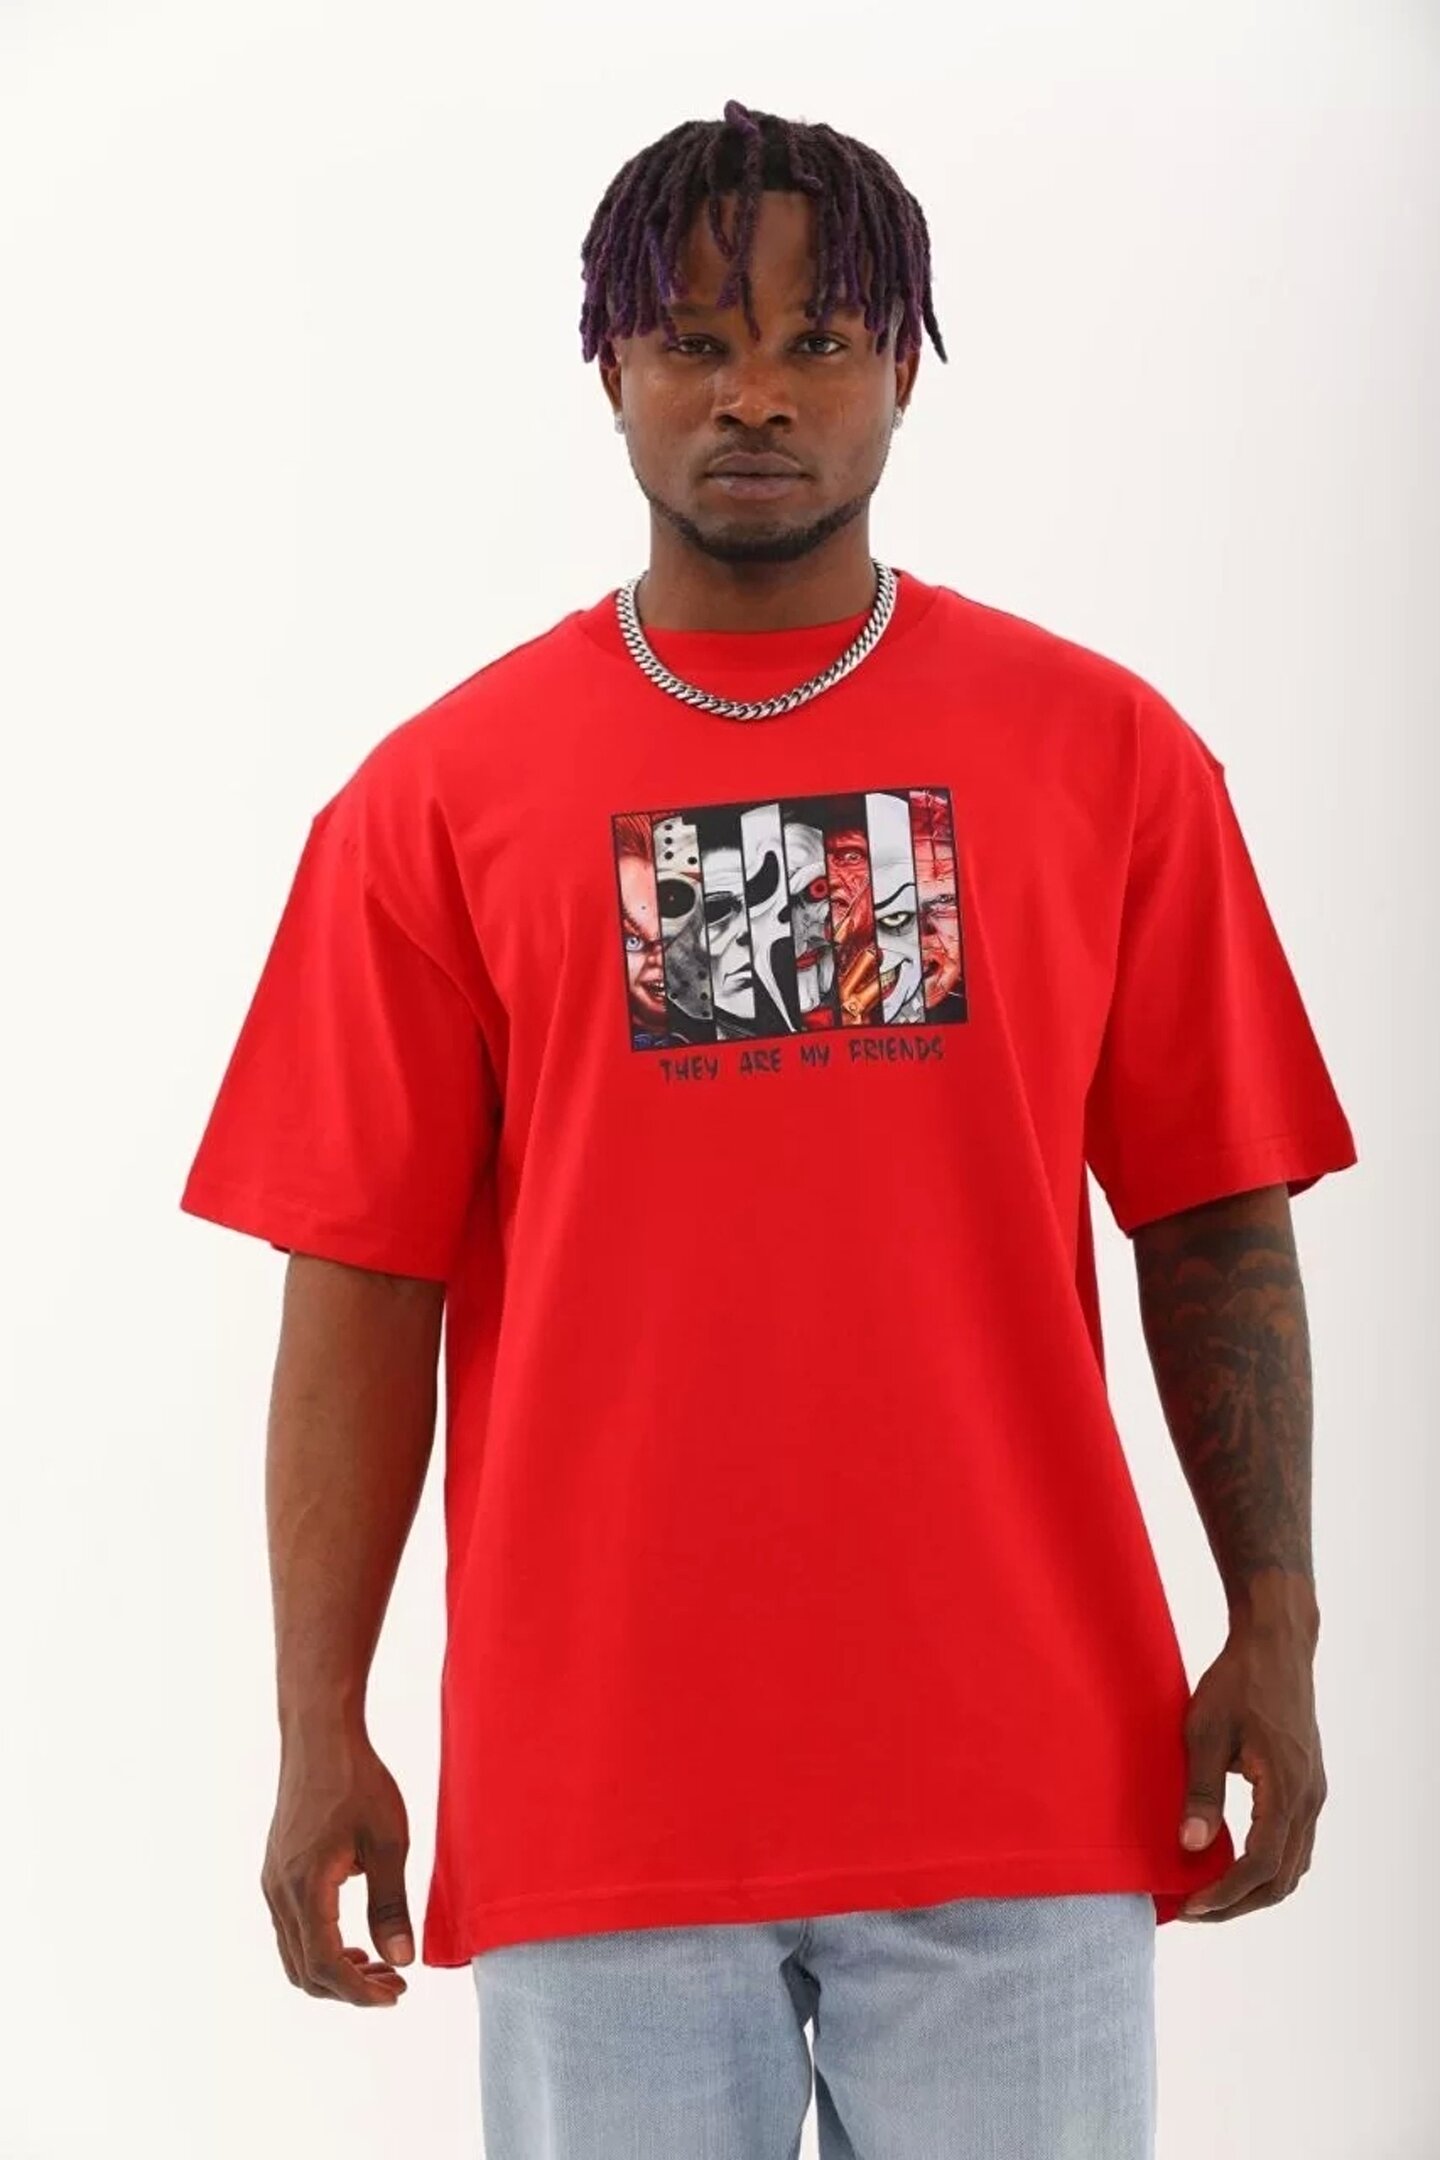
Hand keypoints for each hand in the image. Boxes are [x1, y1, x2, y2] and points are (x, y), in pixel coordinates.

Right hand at [261, 1722, 415, 2003]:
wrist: (319, 1735)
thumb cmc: (358, 1781)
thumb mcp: (388, 1843)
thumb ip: (391, 1905)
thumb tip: (401, 1960)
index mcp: (305, 1888)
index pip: (326, 1966)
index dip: (360, 1992)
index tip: (396, 1995)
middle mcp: (279, 1892)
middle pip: (304, 1971)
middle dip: (349, 1989)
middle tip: (394, 1985)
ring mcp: (272, 1881)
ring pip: (294, 1953)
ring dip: (334, 1970)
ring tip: (379, 1967)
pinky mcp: (276, 1870)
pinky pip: (291, 1928)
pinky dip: (320, 1946)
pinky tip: (354, 1938)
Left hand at [1176, 1616, 1326, 1919]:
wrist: (1275, 1646)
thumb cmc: (1237, 1682)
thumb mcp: (1204, 1732)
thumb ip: (1200, 1791)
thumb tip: (1190, 1845)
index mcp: (1285, 1788)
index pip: (1260, 1866)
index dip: (1224, 1894)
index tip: (1189, 1906)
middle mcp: (1308, 1798)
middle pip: (1282, 1878)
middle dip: (1237, 1903)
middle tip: (1194, 1910)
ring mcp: (1313, 1793)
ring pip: (1293, 1866)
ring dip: (1254, 1889)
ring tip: (1210, 1895)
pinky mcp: (1309, 1786)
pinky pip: (1295, 1844)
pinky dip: (1268, 1867)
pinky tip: (1234, 1863)